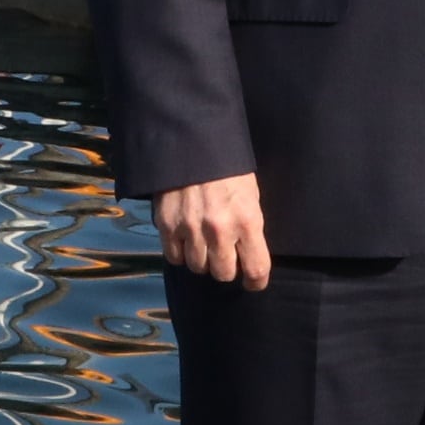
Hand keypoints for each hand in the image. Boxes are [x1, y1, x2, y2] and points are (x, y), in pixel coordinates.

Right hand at [156, 173, 271, 289]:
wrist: (192, 142)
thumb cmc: (227, 167)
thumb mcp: (250, 195)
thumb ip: (249, 226)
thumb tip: (248, 253)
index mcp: (247, 221)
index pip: (256, 269)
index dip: (256, 281)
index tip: (253, 281)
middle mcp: (219, 230)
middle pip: (223, 274)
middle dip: (226, 268)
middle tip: (225, 257)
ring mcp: (191, 229)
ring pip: (197, 267)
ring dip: (202, 260)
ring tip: (203, 244)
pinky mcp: (167, 225)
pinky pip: (174, 257)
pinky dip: (180, 253)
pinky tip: (185, 240)